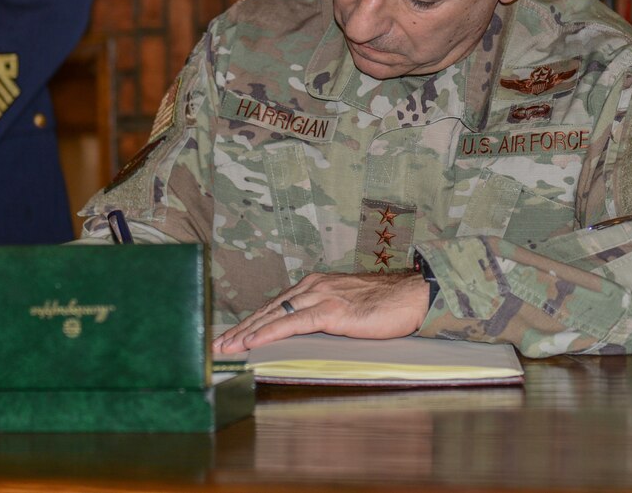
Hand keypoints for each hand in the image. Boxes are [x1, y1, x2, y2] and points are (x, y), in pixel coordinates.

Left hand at [212, 270, 430, 353]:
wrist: (413, 295)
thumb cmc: (386, 303)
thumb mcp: (348, 305)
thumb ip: (325, 313)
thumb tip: (308, 331)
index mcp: (316, 283)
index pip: (275, 304)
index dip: (252, 321)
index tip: (233, 335)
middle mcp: (313, 285)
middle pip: (268, 308)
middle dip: (241, 328)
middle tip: (218, 344)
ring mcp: (321, 296)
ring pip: (274, 315)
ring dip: (247, 332)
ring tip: (228, 347)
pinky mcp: (331, 311)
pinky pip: (292, 323)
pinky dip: (269, 332)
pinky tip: (253, 342)